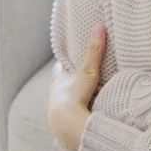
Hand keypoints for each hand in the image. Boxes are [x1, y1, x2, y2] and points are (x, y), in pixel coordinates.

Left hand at [46, 24, 106, 149]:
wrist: (66, 123)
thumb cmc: (74, 94)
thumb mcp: (88, 70)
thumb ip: (94, 50)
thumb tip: (99, 26)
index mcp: (57, 78)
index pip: (60, 67)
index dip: (67, 64)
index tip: (74, 61)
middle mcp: (51, 92)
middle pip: (60, 84)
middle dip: (68, 83)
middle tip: (78, 80)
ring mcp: (52, 108)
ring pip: (59, 101)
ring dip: (67, 100)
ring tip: (78, 100)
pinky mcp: (56, 123)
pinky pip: (62, 116)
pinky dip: (68, 115)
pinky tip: (74, 117)